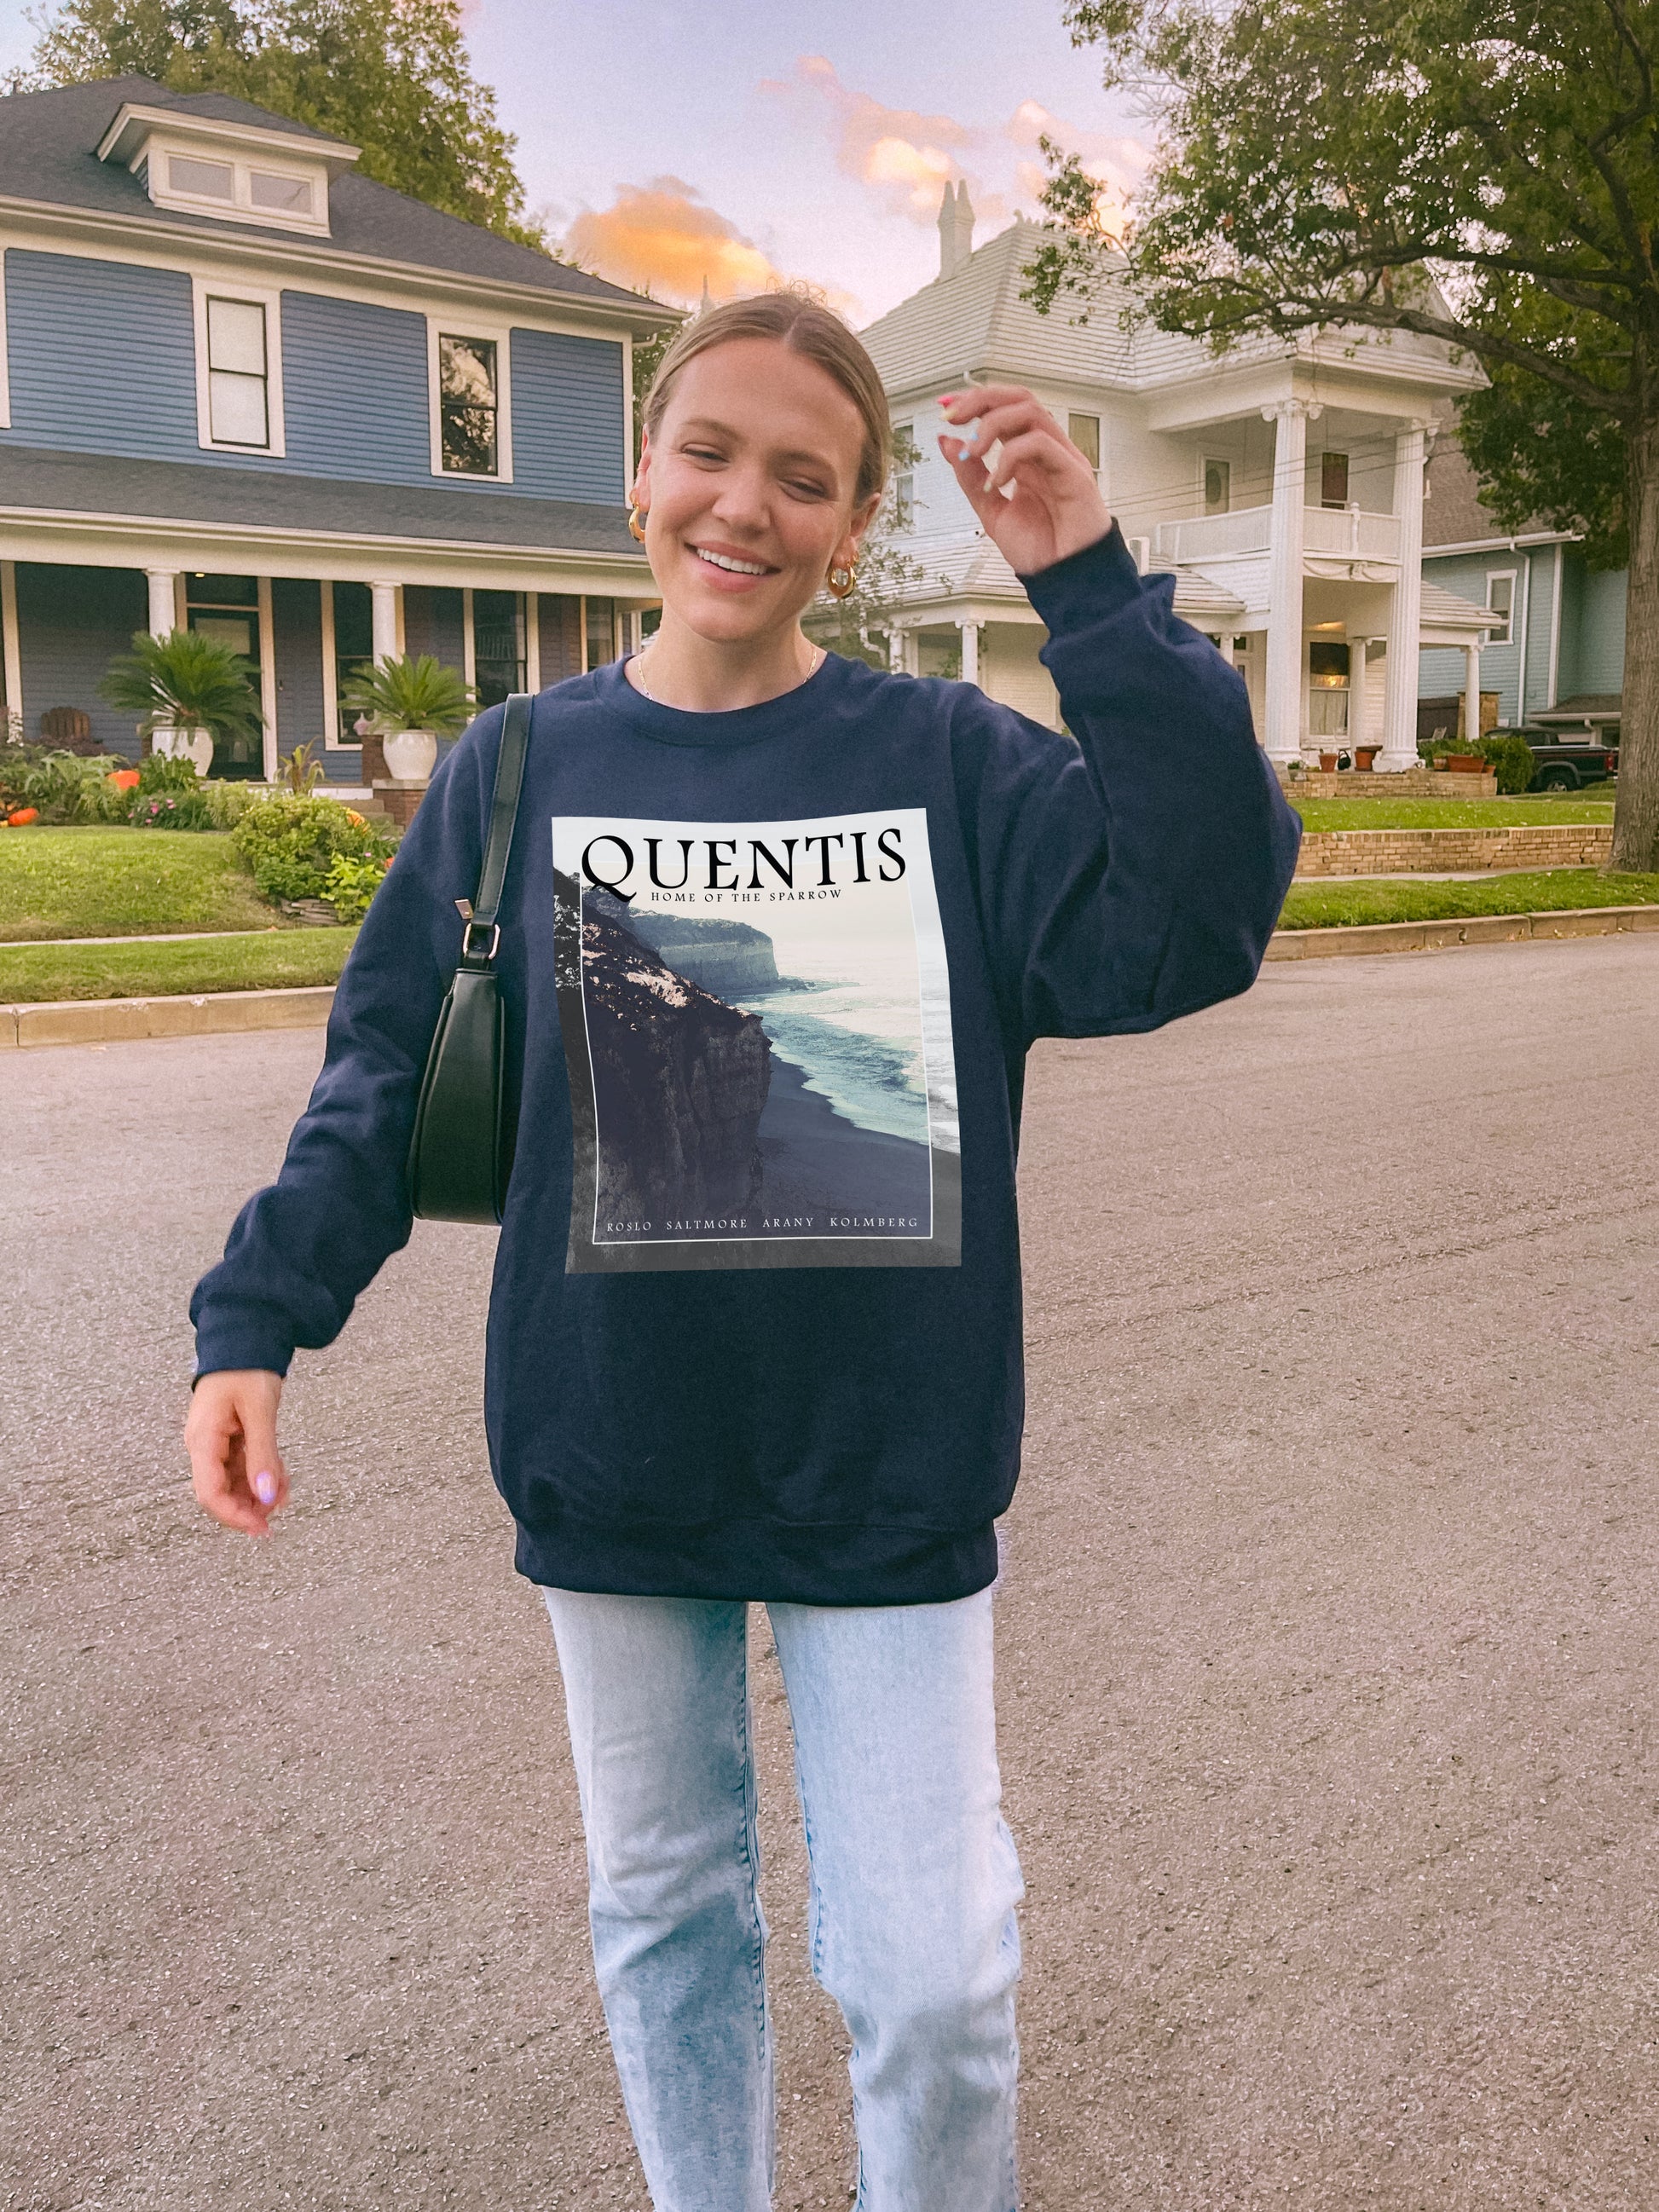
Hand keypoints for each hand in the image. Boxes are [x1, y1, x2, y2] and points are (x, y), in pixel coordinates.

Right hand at [186, 1369, 288, 1536]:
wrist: (245, 1339)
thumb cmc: (246, 1368)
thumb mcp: (259, 1411)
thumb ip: (263, 1454)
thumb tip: (267, 1495)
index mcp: (202, 1439)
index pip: (209, 1493)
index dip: (234, 1516)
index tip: (261, 1527)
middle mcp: (204, 1445)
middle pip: (220, 1493)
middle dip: (251, 1505)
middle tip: (281, 1509)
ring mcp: (216, 1443)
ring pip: (235, 1482)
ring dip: (260, 1491)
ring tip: (286, 1489)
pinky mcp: (229, 1439)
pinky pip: (243, 1467)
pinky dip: (262, 1474)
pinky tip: (281, 1475)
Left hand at [938, 386, 1112, 575]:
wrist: (1066, 581)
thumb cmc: (1041, 551)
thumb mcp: (992, 511)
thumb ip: (970, 478)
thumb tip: (947, 442)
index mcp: (1028, 457)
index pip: (1004, 410)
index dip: (975, 401)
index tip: (944, 407)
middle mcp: (1046, 451)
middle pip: (1019, 399)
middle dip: (981, 400)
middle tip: (953, 416)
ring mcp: (1062, 458)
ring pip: (1030, 412)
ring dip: (993, 424)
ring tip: (973, 452)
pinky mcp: (1074, 473)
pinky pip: (1040, 444)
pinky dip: (1010, 456)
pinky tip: (997, 482)